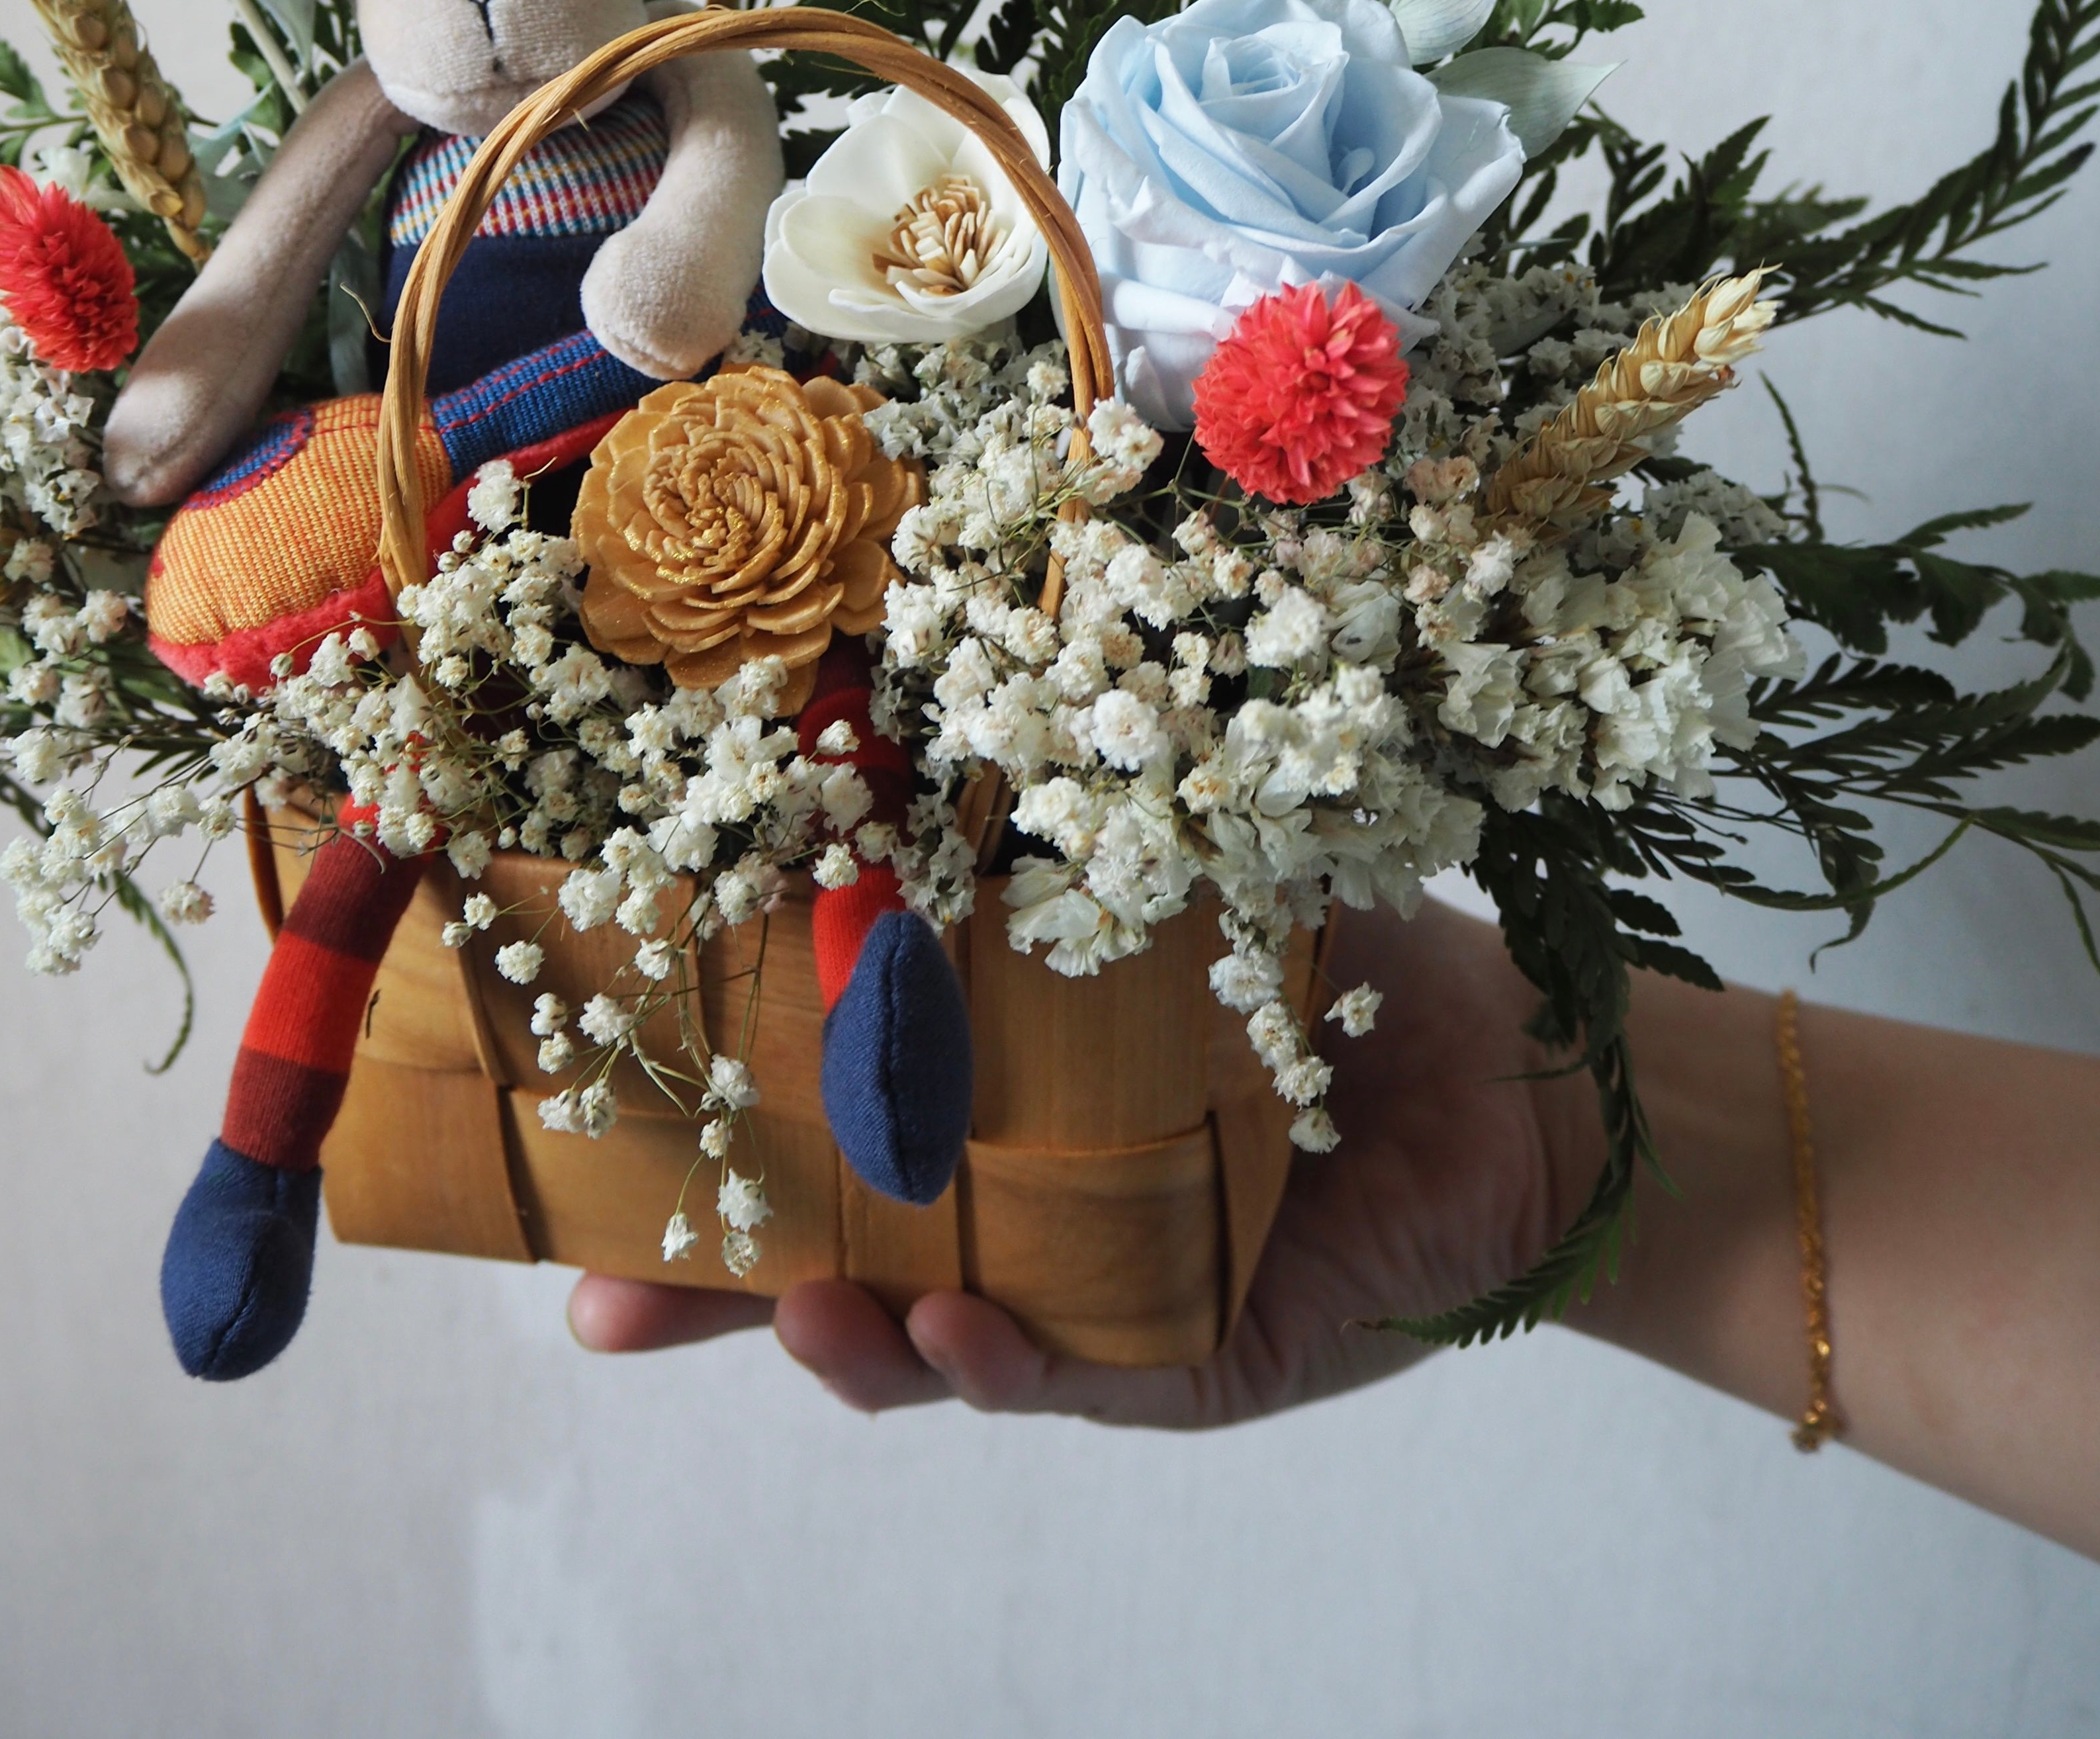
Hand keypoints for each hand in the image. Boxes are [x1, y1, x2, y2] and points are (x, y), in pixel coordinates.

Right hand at [570, 895, 1591, 1423]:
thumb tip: (889, 726)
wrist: (1515, 1067)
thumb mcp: (1163, 872)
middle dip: (715, 1286)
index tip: (583, 1138)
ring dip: (844, 1336)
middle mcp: (1022, 1198)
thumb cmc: (1328, 963)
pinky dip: (1006, 1362)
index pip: (824, 1121)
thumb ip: (1048, 833)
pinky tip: (955, 1332)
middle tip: (604, 1296)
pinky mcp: (1189, 1353)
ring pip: (931, 1341)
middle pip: (839, 1254)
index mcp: (995, 1090)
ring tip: (791, 1311)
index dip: (705, 1137)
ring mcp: (1093, 1285)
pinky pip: (1076, 1372)